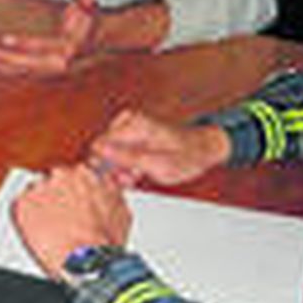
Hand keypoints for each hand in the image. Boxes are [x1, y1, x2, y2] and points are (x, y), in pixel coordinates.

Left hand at [0, 0, 102, 75]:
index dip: (23, 44)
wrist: (101, 41)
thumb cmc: (91, 22)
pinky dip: (5, 67)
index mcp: (67, 50)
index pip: (42, 48)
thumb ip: (86, 4)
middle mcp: (57, 64)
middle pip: (26, 63)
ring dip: (0, 64)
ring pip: (21, 69)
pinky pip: (21, 70)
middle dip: (3, 57)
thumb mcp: (90, 9)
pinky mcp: (42, 70)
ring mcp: (49, 70)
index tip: (4, 39)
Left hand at [12, 164, 132, 279]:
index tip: (72, 201)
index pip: (73, 173)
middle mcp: (62, 175)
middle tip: (60, 216)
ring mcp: (40, 187)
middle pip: (53, 179)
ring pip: (36, 191)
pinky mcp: (23, 203)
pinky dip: (26, 217)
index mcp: (86, 174)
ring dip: (40, 205)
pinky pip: (21, 206)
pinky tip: (38, 231)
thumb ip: (110, 193)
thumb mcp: (121, 212)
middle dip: (55, 195)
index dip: (72, 190)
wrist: (84, 261)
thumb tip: (108, 190)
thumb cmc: (102, 242)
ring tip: (50, 226)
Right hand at [89, 108, 230, 187]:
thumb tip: (97, 151)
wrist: (205, 149)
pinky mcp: (132, 134)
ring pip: (110, 153)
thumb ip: (126, 157)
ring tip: (136, 177)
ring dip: (120, 169)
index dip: (103, 167)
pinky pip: (118, 152)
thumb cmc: (187, 156)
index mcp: (133, 123)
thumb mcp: (158, 164)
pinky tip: (136, 174)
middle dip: (112, 169)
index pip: (98, 145)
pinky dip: (125, 166)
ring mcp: (129, 126)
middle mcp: (128, 121)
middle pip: (103, 149)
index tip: (113, 181)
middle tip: (129, 181)